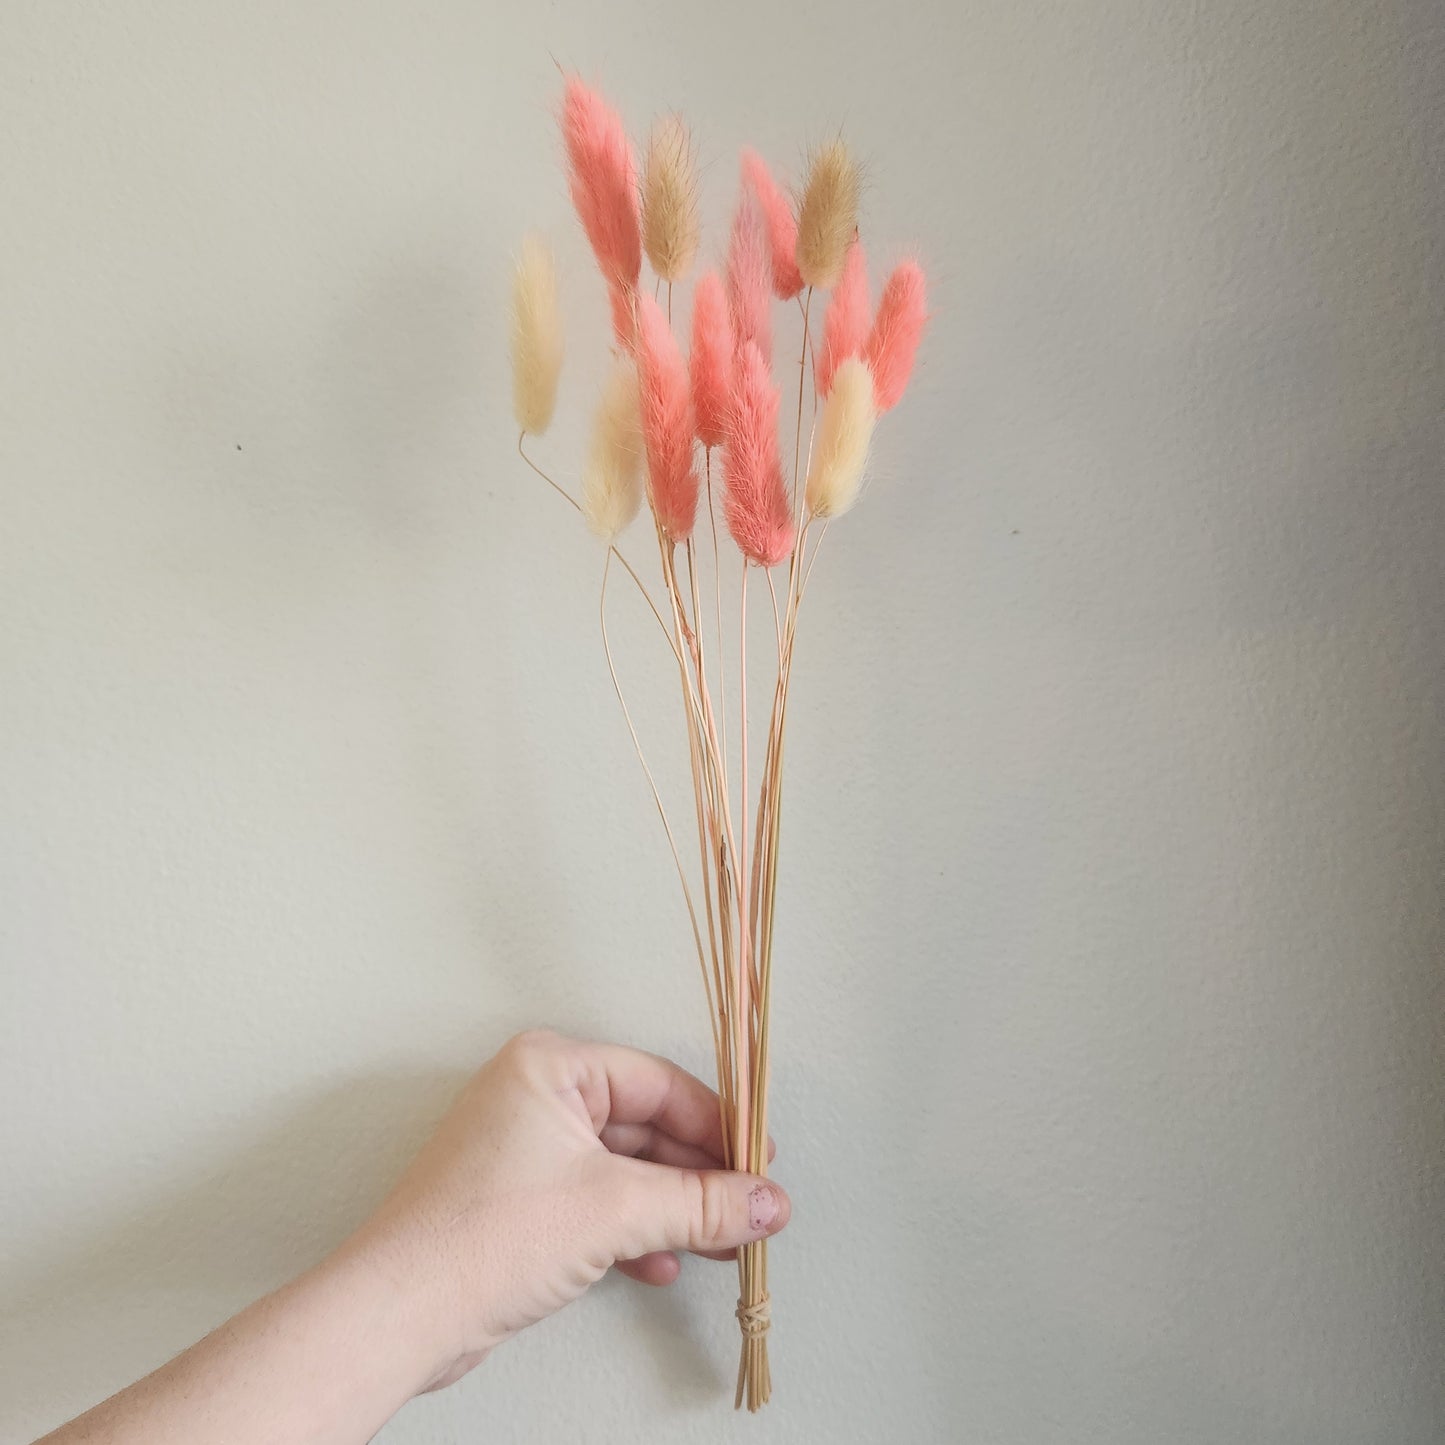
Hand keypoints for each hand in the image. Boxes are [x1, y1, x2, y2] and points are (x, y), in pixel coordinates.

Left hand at [351, 1029, 789, 1390]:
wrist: (401, 1313)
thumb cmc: (481, 1238)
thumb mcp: (613, 1210)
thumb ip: (700, 1204)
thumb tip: (766, 1202)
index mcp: (551, 1066)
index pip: (660, 1084)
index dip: (717, 1125)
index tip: (761, 1163)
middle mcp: (537, 1097)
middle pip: (645, 1127)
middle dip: (699, 1176)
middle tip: (750, 1208)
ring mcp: (527, 1150)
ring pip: (624, 1169)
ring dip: (672, 1209)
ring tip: (721, 1242)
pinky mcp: (521, 1200)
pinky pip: (597, 1202)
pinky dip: (633, 1231)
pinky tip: (662, 1263)